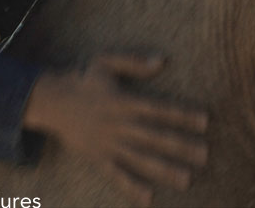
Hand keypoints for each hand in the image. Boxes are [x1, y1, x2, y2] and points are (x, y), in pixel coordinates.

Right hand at [23, 53, 209, 205]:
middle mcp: (118, 125)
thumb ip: (134, 62)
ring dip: (164, 170)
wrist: (50, 101)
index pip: (158, 109)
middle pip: (154, 137)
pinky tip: (148, 198)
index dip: (181, 115)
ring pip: (139, 159)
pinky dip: (131, 187)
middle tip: (205, 155)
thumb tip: (162, 61)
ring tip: (186, 180)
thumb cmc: (84, 79)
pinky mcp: (97, 158)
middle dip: (180, 146)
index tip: (205, 121)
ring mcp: (108, 144)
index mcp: (123, 101)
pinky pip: (116, 174)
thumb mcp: (106, 62)